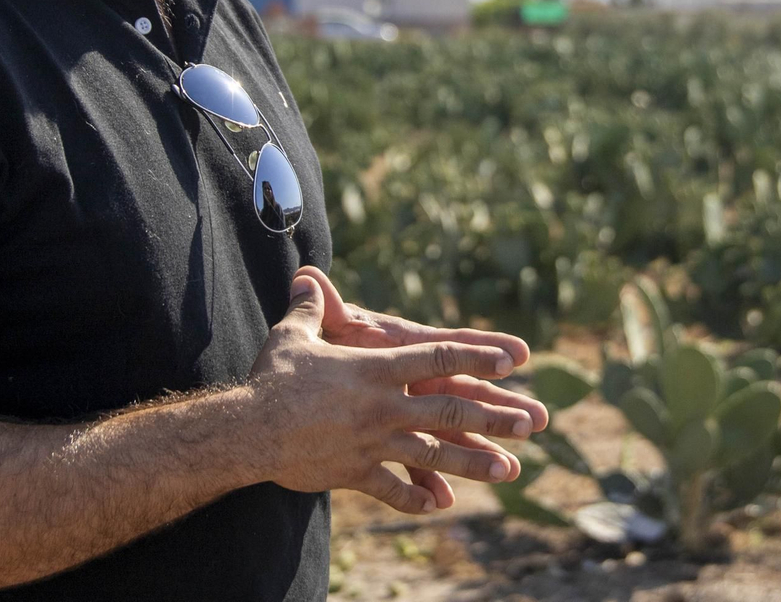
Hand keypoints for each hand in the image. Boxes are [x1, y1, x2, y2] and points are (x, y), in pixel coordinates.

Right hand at [250, 273, 539, 514]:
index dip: (476, 355)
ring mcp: (372, 442)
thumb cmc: (271, 378)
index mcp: (376, 367)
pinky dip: (416, 496)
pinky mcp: (354, 473)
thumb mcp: (294, 335)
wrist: (247, 430)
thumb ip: (311, 306)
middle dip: (494, 414)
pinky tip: (440, 504)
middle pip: (450, 408)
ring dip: (473, 461)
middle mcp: (383, 405)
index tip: (512, 359)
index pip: (437, 356)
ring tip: (509, 469)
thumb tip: (307, 275)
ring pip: (434, 453)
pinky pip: (392, 488)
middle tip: (532, 421)